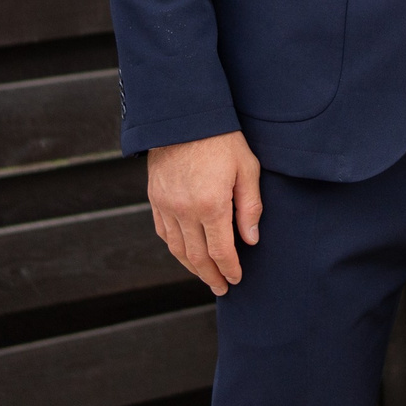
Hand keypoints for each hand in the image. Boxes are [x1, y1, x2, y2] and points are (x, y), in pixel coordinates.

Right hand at [148, 131, 262, 295]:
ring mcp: (166, 205)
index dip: (229, 269)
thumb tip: (250, 240)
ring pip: (177, 249)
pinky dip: (175, 248)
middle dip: (211, 276)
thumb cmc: (222, 139)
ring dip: (192, 267)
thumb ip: (250, 207)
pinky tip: (185, 253)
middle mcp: (184, 210)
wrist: (184, 116)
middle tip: (221, 288)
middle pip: (197, 257)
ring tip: (206, 276)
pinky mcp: (155, 198)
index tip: (236, 279)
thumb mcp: (247, 169)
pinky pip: (163, 232)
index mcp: (210, 205)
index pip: (220, 251)